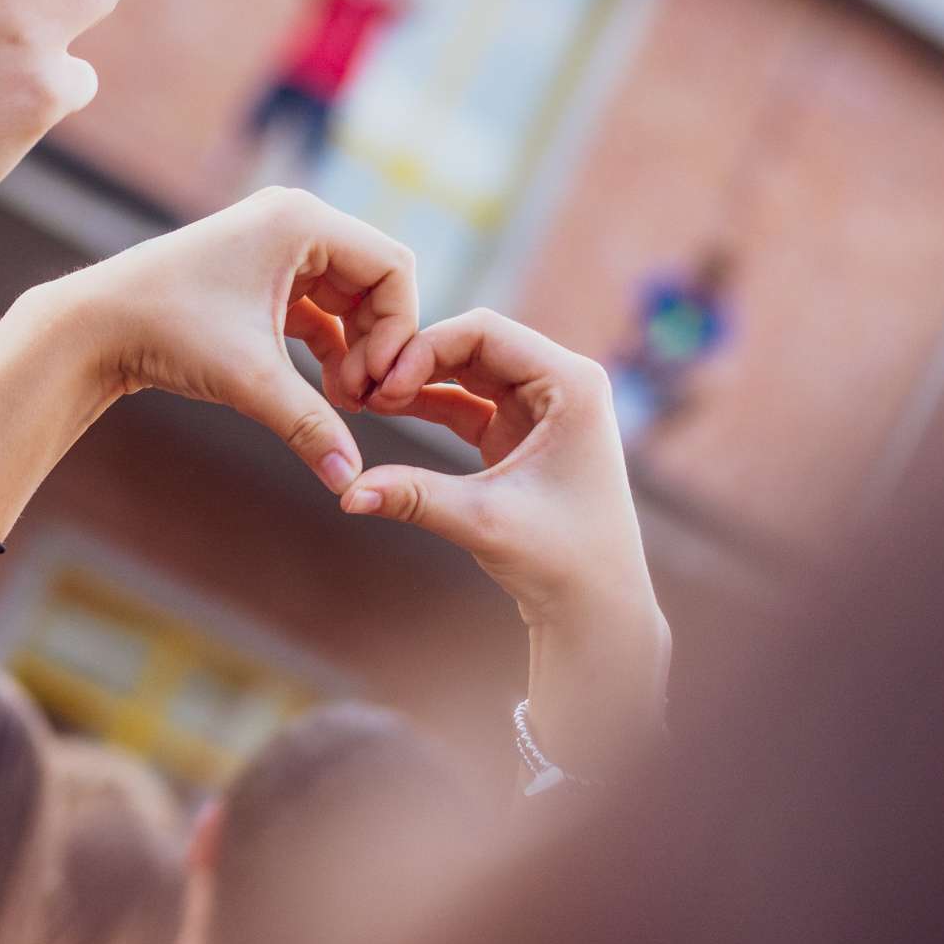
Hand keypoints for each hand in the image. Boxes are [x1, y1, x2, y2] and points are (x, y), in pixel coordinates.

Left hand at [39, 187, 419, 492]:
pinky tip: (326, 395)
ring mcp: (275, 247)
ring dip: (355, 351)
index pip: (394, 267)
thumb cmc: (165, 332)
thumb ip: (310, 425)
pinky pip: (319, 310)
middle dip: (378, 344)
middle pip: (376, 283)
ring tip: (345, 403)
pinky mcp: (259, 276)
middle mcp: (293, 222)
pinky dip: (329, 348)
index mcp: (301, 220)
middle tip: (365, 403)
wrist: (91, 328)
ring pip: (349, 300)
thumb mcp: (249, 380)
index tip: (376, 386)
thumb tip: (350, 483)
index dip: (398, 330)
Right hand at [345, 309, 668, 768]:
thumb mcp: (484, 520)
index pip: (485, 332)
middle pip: (471, 345)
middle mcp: (561, 384)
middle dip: (415, 361)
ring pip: (465, 371)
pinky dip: (428, 405)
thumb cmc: (563, 562)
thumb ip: (415, 497)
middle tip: (363, 388)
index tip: (382, 384)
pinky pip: (466, 403)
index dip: (426, 348)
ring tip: (366, 400)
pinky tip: (385, 412)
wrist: (596, 611)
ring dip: (417, 382)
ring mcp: (541, 408)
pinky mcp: (520, 434)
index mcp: (571, 383)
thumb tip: (347, 492)